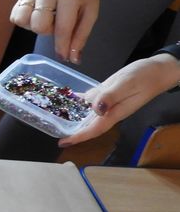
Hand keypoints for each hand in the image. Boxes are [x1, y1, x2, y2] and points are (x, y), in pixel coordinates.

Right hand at [10, 0, 100, 63]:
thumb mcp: (92, 7)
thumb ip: (82, 34)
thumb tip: (73, 58)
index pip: (62, 29)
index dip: (62, 47)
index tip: (64, 56)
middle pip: (39, 27)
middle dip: (48, 31)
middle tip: (58, 22)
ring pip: (23, 21)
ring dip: (34, 26)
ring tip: (46, 18)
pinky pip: (15, 15)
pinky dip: (24, 20)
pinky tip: (37, 14)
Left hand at [59, 54, 179, 146]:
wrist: (159, 69)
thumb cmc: (145, 76)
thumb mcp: (127, 84)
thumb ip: (110, 96)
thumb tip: (95, 110)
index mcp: (114, 112)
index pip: (94, 129)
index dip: (78, 136)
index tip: (62, 142)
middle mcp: (109, 110)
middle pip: (88, 124)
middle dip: (72, 129)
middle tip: (52, 130)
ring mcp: (108, 102)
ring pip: (87, 112)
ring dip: (72, 114)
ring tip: (53, 115)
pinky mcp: (108, 93)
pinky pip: (91, 99)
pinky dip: (78, 99)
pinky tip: (67, 97)